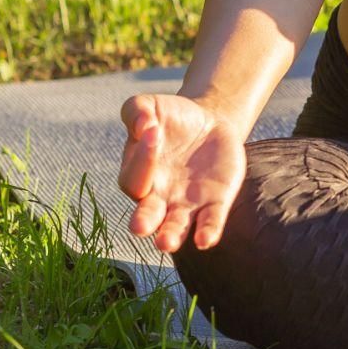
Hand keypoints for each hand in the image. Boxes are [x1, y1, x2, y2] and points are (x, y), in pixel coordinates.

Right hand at [118, 92, 246, 253]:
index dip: (142, 158)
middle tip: (140, 227)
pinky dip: (207, 231)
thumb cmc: (170, 118)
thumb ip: (136, 111)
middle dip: (143, 222)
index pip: (134, 177)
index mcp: (138, 174)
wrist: (208, 121)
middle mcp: (158, 197)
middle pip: (147, 216)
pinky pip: (209, 222)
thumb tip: (143, 124)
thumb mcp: (149, 105)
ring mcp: (186, 204)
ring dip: (171, 236)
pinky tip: (206, 240)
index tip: (153, 133)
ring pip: (175, 227)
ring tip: (167, 243)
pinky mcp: (214, 203)